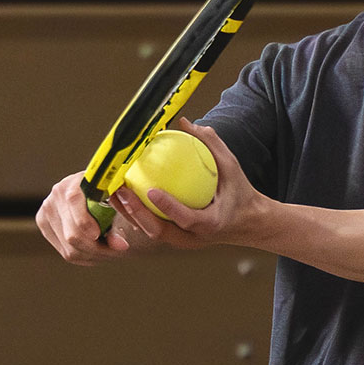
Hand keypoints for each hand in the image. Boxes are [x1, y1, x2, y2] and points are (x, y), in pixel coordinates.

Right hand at [35, 171, 131, 264]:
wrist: (92, 192)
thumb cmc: (110, 193)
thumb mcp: (117, 199)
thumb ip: (120, 216)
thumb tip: (119, 244)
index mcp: (72, 183)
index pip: (73, 201)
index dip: (84, 221)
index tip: (98, 234)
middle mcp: (54, 198)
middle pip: (71, 234)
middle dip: (98, 247)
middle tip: (119, 250)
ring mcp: (46, 214)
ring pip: (70, 249)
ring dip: (95, 255)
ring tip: (112, 252)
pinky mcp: (45, 228)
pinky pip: (66, 253)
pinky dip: (86, 257)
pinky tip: (99, 252)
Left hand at [106, 118, 266, 249]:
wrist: (248, 222)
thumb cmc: (239, 193)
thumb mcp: (231, 166)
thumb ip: (211, 144)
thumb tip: (183, 123)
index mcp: (212, 223)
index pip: (187, 218)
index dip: (168, 207)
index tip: (151, 190)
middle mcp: (195, 238)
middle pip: (160, 232)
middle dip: (137, 214)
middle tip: (122, 191)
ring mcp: (184, 241)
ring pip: (152, 232)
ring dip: (130, 214)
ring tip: (115, 193)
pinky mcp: (176, 239)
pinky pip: (153, 227)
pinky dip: (138, 214)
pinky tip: (125, 196)